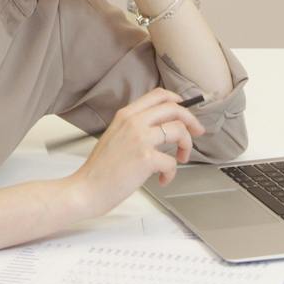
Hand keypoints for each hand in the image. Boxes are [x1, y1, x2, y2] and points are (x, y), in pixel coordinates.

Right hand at [67, 90, 203, 219]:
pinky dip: (171, 173)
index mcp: (126, 115)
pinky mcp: (145, 158)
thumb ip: (135, 127)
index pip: (158, 95)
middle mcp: (134, 122)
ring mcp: (140, 139)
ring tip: (180, 159)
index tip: (185, 111)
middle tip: (197, 133)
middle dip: (192, 121)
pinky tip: (161, 179)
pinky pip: (172, 161)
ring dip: (186, 146)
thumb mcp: (115, 135)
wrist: (86, 189)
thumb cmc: (100, 169)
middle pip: (175, 109)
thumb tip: (161, 127)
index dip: (178, 102)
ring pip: (179, 131)